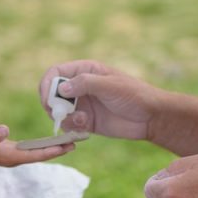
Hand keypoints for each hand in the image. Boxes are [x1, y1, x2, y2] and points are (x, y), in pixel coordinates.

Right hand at [0, 125, 72, 166]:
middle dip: (59, 148)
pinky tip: (50, 139)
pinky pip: (31, 148)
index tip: (69, 145)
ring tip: (69, 139)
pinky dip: (43, 144)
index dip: (53, 150)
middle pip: (41, 155)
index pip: (37, 155)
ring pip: (37, 152)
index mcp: (10, 157)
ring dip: (53, 146)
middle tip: (77, 140)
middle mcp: (14, 157)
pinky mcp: (10, 150)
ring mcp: (13, 154)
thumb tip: (4, 129)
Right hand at [39, 60, 162, 139]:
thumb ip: (85, 84)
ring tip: (82, 121)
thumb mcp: (109, 85)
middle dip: (52, 105)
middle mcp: (80, 86)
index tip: (47, 99)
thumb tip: (60, 89)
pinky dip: (72, 127)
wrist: (150, 117)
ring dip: (64, 118)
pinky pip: (69, 125)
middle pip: (52, 93)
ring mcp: (82, 104)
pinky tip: (86, 128)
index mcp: (85, 70)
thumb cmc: (133, 94)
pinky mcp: (86, 121)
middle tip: (58, 114)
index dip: (47, 84)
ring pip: (59, 111)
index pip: (55, 73)